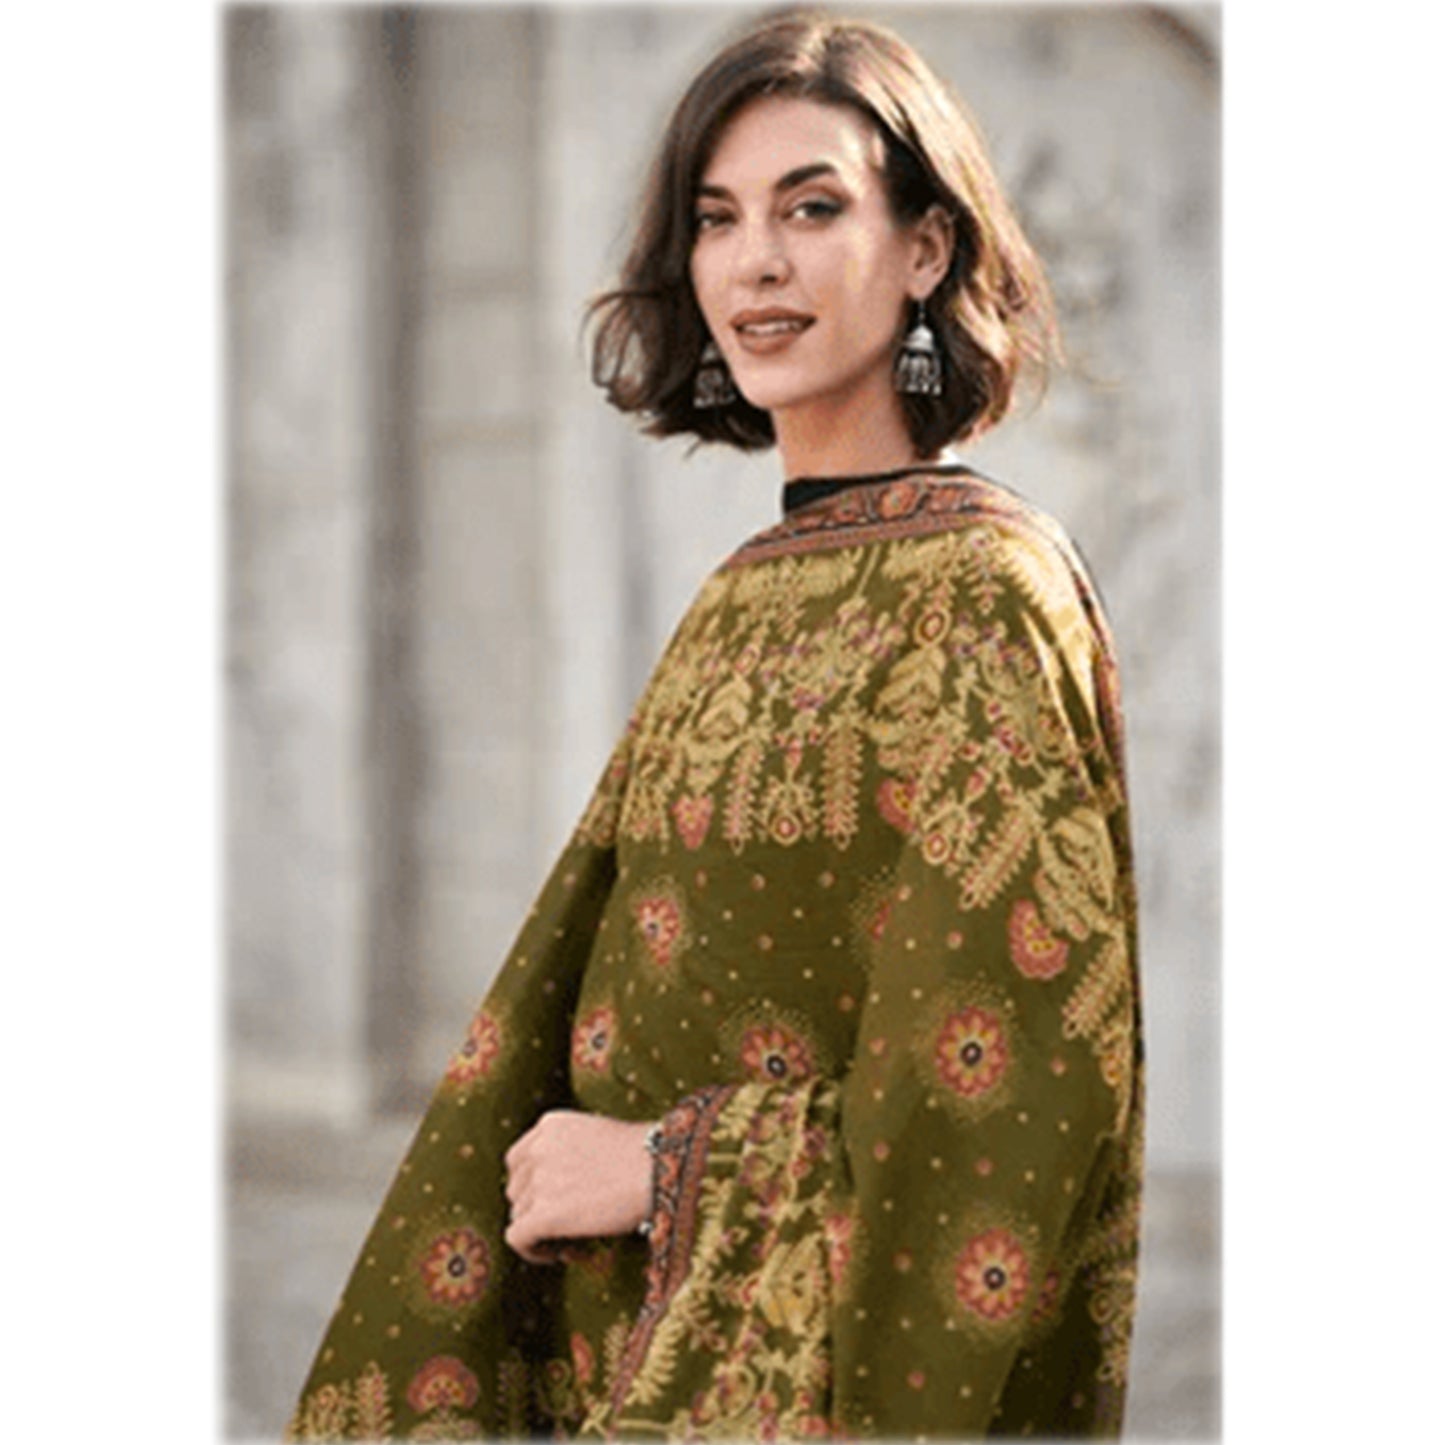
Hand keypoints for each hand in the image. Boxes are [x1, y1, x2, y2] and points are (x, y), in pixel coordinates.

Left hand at [502, 1110, 657, 1264]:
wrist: (659, 1169)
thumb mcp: (598, 1136)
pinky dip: (532, 1251)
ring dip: (541, 1232)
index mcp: (550, 1125)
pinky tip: (560, 1254)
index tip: (557, 1201)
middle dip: (537, 1209)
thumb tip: (556, 1191)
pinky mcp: (543, 1214)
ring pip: (518, 1216)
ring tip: (575, 1241)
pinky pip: (517, 1239)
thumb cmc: (645, 1156)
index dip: (532, 1185)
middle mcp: (537, 1149)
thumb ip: (569, 1152)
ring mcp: (538, 1180)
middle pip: (516, 1189)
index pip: (518, 1160)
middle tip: (569, 1225)